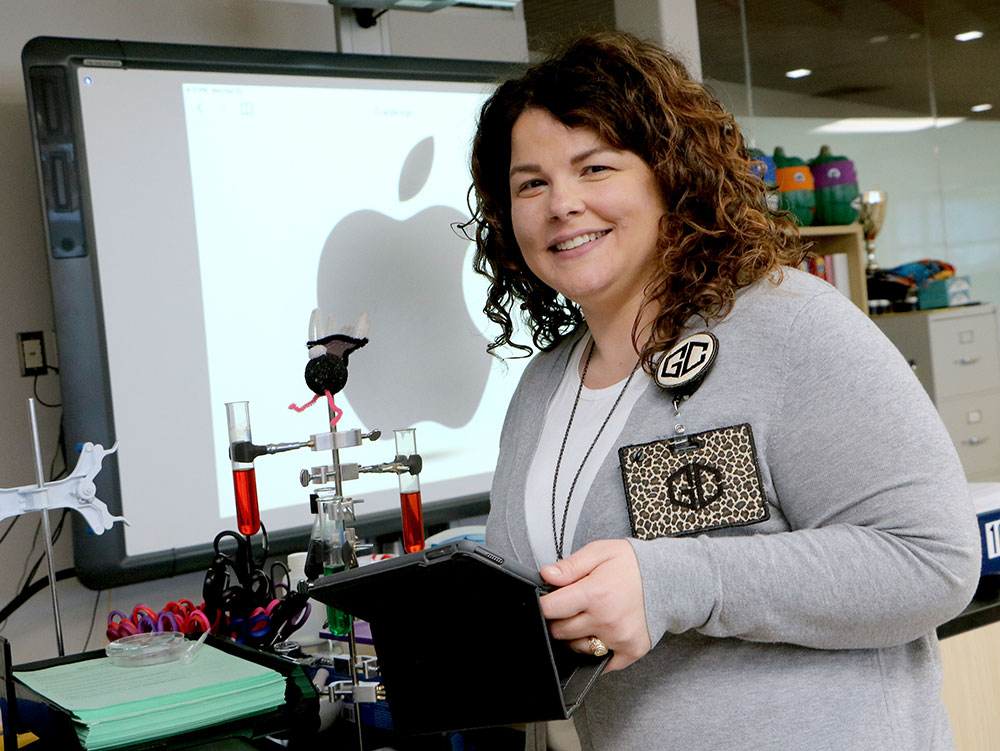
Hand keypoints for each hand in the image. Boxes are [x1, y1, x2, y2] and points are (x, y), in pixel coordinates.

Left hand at [539, 539, 651, 671]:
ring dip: (576, 636)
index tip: (546, 601)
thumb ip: (570, 566)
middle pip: (560, 631)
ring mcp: (619, 638)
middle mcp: (606, 620)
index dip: (544, 604)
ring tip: (589, 616)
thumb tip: (547, 575)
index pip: (551, 609)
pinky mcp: (631, 650)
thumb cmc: (634, 565)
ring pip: (577, 648)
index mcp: (595, 594)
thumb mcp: (599, 552)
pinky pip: (601, 662)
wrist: (668, 578)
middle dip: (558, 619)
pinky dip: (596, 651)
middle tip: (570, 606)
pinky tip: (601, 632)